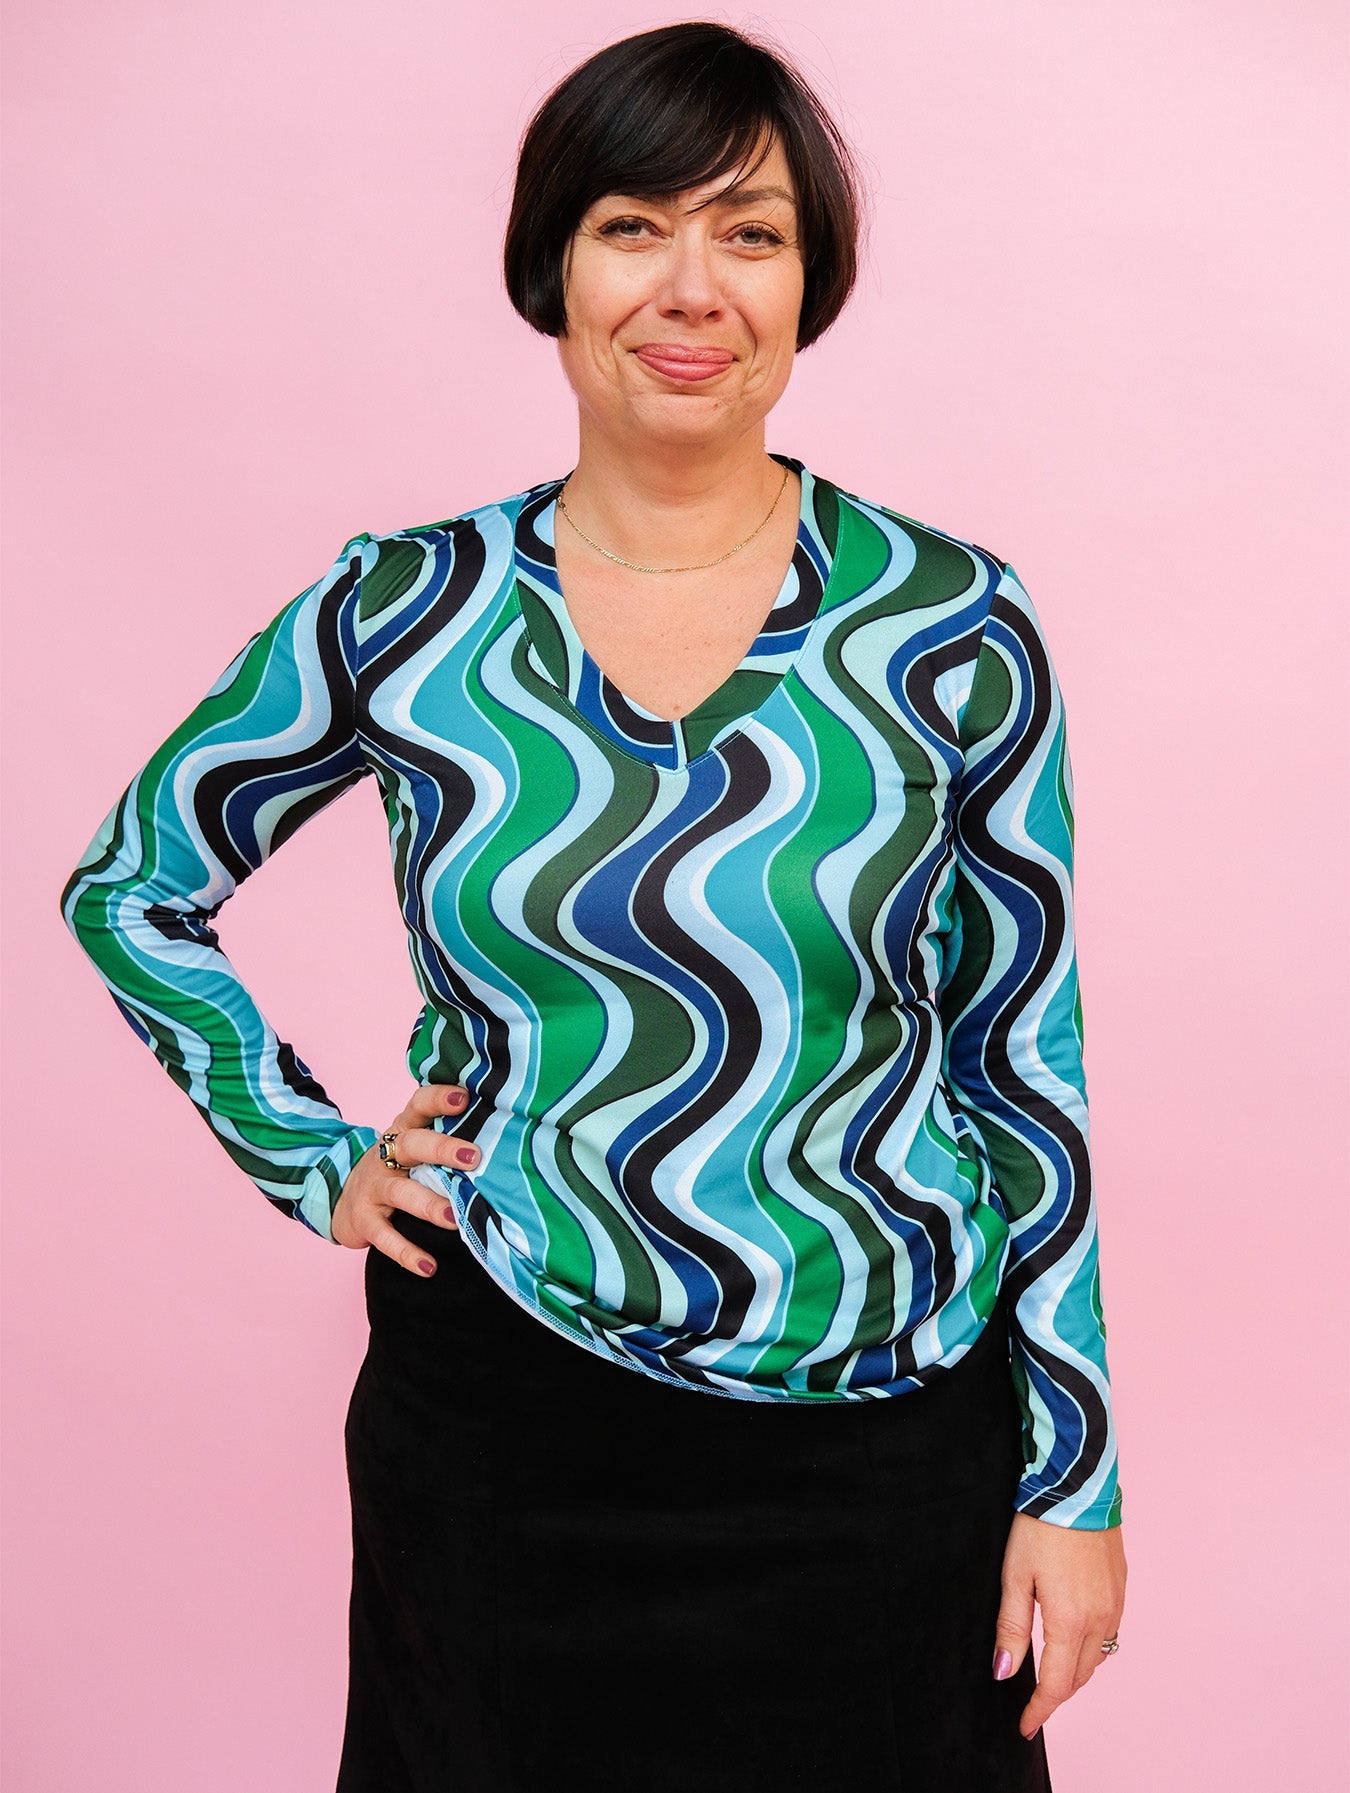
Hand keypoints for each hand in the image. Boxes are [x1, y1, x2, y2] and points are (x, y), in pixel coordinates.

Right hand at [331, 1082, 478, 1275]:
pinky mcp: (364, 1220)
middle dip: (441, 1149)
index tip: (464, 1096)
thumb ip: (446, 1140)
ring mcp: (373, 1188)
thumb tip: (507, 1138)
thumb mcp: (414, 1148)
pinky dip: (407, 1253)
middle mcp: (386, 1155)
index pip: (418, 1106)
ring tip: (454, 1218)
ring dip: (429, 1205)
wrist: (342, 1201)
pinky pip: (385, 1237)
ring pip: (400, 1192)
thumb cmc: (396, 1170)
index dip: (438, 1099)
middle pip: (412, 1145)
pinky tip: (429, 1267)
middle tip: (474, 1158)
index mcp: (403, 1131)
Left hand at [993, 1511, 1127, 1739]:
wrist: (1076, 1489)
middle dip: (1056, 1696)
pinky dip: (1091, 1650)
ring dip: (1075, 1674)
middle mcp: (1099, 1620)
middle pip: (1079, 1677)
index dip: (1040, 1710)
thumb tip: (1004, 1673)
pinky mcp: (1121, 1590)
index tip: (1025, 1726)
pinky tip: (1074, 1643)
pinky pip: (1109, 1636)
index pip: (1056, 1685)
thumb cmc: (1039, 1530)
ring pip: (1097, 1659)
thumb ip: (1011, 1628)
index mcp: (1069, 1621)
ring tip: (1051, 1678)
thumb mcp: (1014, 1577)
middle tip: (1033, 1706)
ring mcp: (1114, 1606)